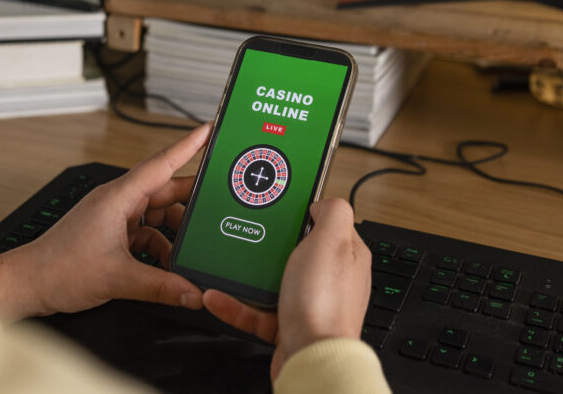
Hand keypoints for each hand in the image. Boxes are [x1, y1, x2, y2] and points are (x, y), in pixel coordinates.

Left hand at [0, 123, 209, 323]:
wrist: (28, 284)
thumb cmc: (58, 269)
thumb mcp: (118, 278)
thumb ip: (161, 286)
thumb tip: (192, 292)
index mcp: (118, 197)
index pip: (161, 164)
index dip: (188, 146)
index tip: (209, 130)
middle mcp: (118, 202)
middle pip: (165, 192)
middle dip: (192, 201)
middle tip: (220, 204)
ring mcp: (115, 217)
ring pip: (158, 216)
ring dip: (175, 233)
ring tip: (192, 250)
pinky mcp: (112, 234)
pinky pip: (147, 233)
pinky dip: (161, 247)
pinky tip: (170, 265)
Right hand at [203, 198, 371, 380]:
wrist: (312, 359)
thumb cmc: (326, 304)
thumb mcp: (332, 240)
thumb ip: (332, 211)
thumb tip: (322, 202)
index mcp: (345, 255)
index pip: (323, 223)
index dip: (301, 212)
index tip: (278, 204)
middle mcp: (329, 279)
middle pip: (293, 250)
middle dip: (267, 243)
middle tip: (245, 232)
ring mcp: (308, 302)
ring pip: (270, 280)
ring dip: (244, 275)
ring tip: (222, 264)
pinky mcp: (287, 325)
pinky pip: (255, 310)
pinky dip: (234, 303)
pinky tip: (217, 295)